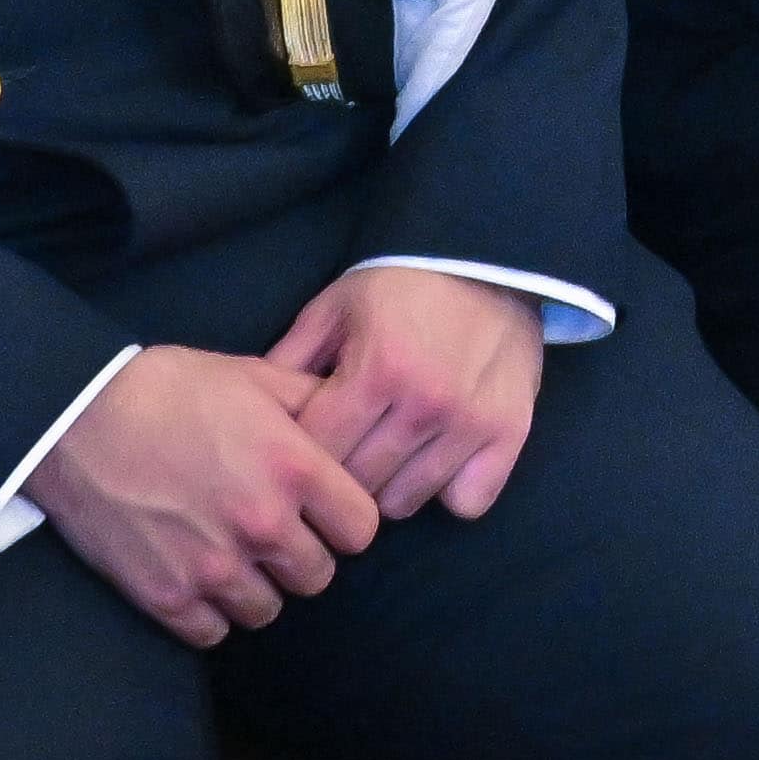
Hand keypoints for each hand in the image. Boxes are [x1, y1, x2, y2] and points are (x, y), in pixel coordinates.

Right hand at [27, 345, 383, 640]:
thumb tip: (352, 416)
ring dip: (255, 587)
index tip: (322, 511)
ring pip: (268, 610)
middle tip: (269, 531)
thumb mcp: (252, 375)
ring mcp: (213, 566)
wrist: (75, 417)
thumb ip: (312, 402)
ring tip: (228, 552)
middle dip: (300, 555)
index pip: (362, 529)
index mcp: (292, 466)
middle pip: (318, 576)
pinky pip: (214, 632)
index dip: (344, 520)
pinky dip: (209, 612)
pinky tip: (194, 575)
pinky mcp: (167, 597)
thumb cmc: (167, 389)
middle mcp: (261, 523)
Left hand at [269, 261, 551, 527]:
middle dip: (339, 477)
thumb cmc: (402, 283)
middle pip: (358, 486)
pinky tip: (436, 462)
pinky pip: (466, 503)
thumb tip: (249, 415)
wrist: (490, 256)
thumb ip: (290, 359)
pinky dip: (448, 491)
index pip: (318, 452)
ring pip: (405, 502)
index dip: (300, 456)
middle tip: (342, 453)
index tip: (299, 449)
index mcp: (376, 369)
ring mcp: (471, 424)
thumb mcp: (335, 306)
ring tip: (386, 455)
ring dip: (388, 487)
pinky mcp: (510, 434)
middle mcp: (425, 403)